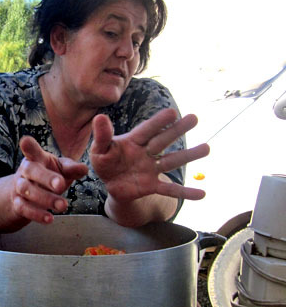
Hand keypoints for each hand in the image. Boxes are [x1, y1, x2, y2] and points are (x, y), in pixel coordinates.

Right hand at [11, 136, 88, 223]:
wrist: (26, 196)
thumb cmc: (48, 177)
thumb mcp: (60, 170)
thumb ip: (71, 168)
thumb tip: (84, 169)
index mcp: (36, 159)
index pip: (32, 150)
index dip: (29, 146)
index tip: (25, 141)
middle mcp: (25, 171)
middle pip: (31, 170)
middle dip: (45, 177)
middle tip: (61, 185)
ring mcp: (19, 187)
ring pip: (27, 190)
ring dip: (45, 198)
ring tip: (63, 206)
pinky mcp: (17, 203)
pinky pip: (23, 208)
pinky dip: (36, 214)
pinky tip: (50, 219)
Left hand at [90, 107, 209, 203]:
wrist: (111, 184)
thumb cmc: (105, 161)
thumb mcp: (99, 149)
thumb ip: (102, 136)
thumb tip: (99, 117)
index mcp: (133, 141)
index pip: (146, 130)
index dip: (158, 122)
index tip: (172, 112)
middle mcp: (146, 153)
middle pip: (163, 140)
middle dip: (178, 130)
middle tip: (194, 118)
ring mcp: (151, 169)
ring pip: (171, 162)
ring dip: (189, 156)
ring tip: (207, 148)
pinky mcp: (152, 186)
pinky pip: (170, 190)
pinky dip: (185, 192)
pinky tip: (202, 194)